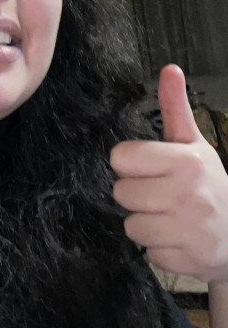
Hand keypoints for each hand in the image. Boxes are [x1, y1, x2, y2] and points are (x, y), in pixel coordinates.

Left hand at [111, 64, 227, 282]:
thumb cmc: (207, 182)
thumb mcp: (193, 143)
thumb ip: (175, 107)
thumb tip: (169, 69)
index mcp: (186, 160)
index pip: (121, 158)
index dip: (130, 164)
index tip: (148, 168)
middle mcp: (190, 193)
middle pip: (121, 193)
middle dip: (135, 195)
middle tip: (158, 194)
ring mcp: (194, 229)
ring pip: (132, 227)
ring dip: (145, 224)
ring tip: (167, 217)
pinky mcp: (193, 260)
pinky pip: (149, 253)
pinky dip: (160, 249)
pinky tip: (177, 238)